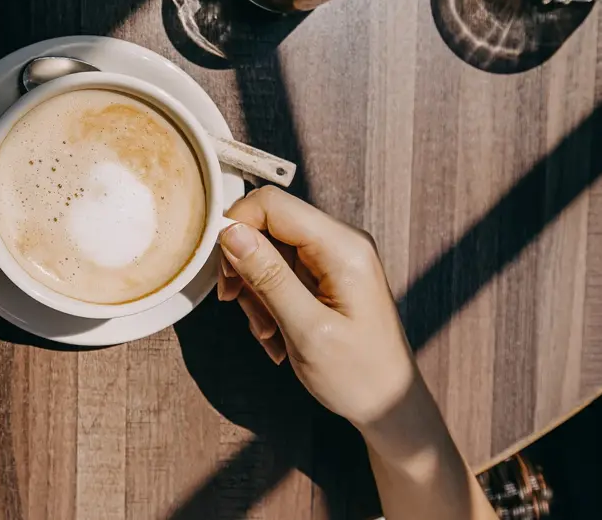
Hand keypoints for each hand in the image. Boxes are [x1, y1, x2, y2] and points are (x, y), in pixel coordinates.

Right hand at [218, 186, 497, 519]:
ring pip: (267, 253)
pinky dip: (268, 302)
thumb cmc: (358, 375)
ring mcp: (333, 259)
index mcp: (343, 247)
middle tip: (240, 308)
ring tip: (268, 333)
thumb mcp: (306, 330)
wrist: (389, 407)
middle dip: (245, 268)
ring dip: (255, 292)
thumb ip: (268, 276)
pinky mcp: (325, 276)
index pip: (272, 204)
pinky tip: (277, 334)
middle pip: (266, 227)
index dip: (236, 227)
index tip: (222, 272)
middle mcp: (340, 242)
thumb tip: (230, 232)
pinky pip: (280, 273)